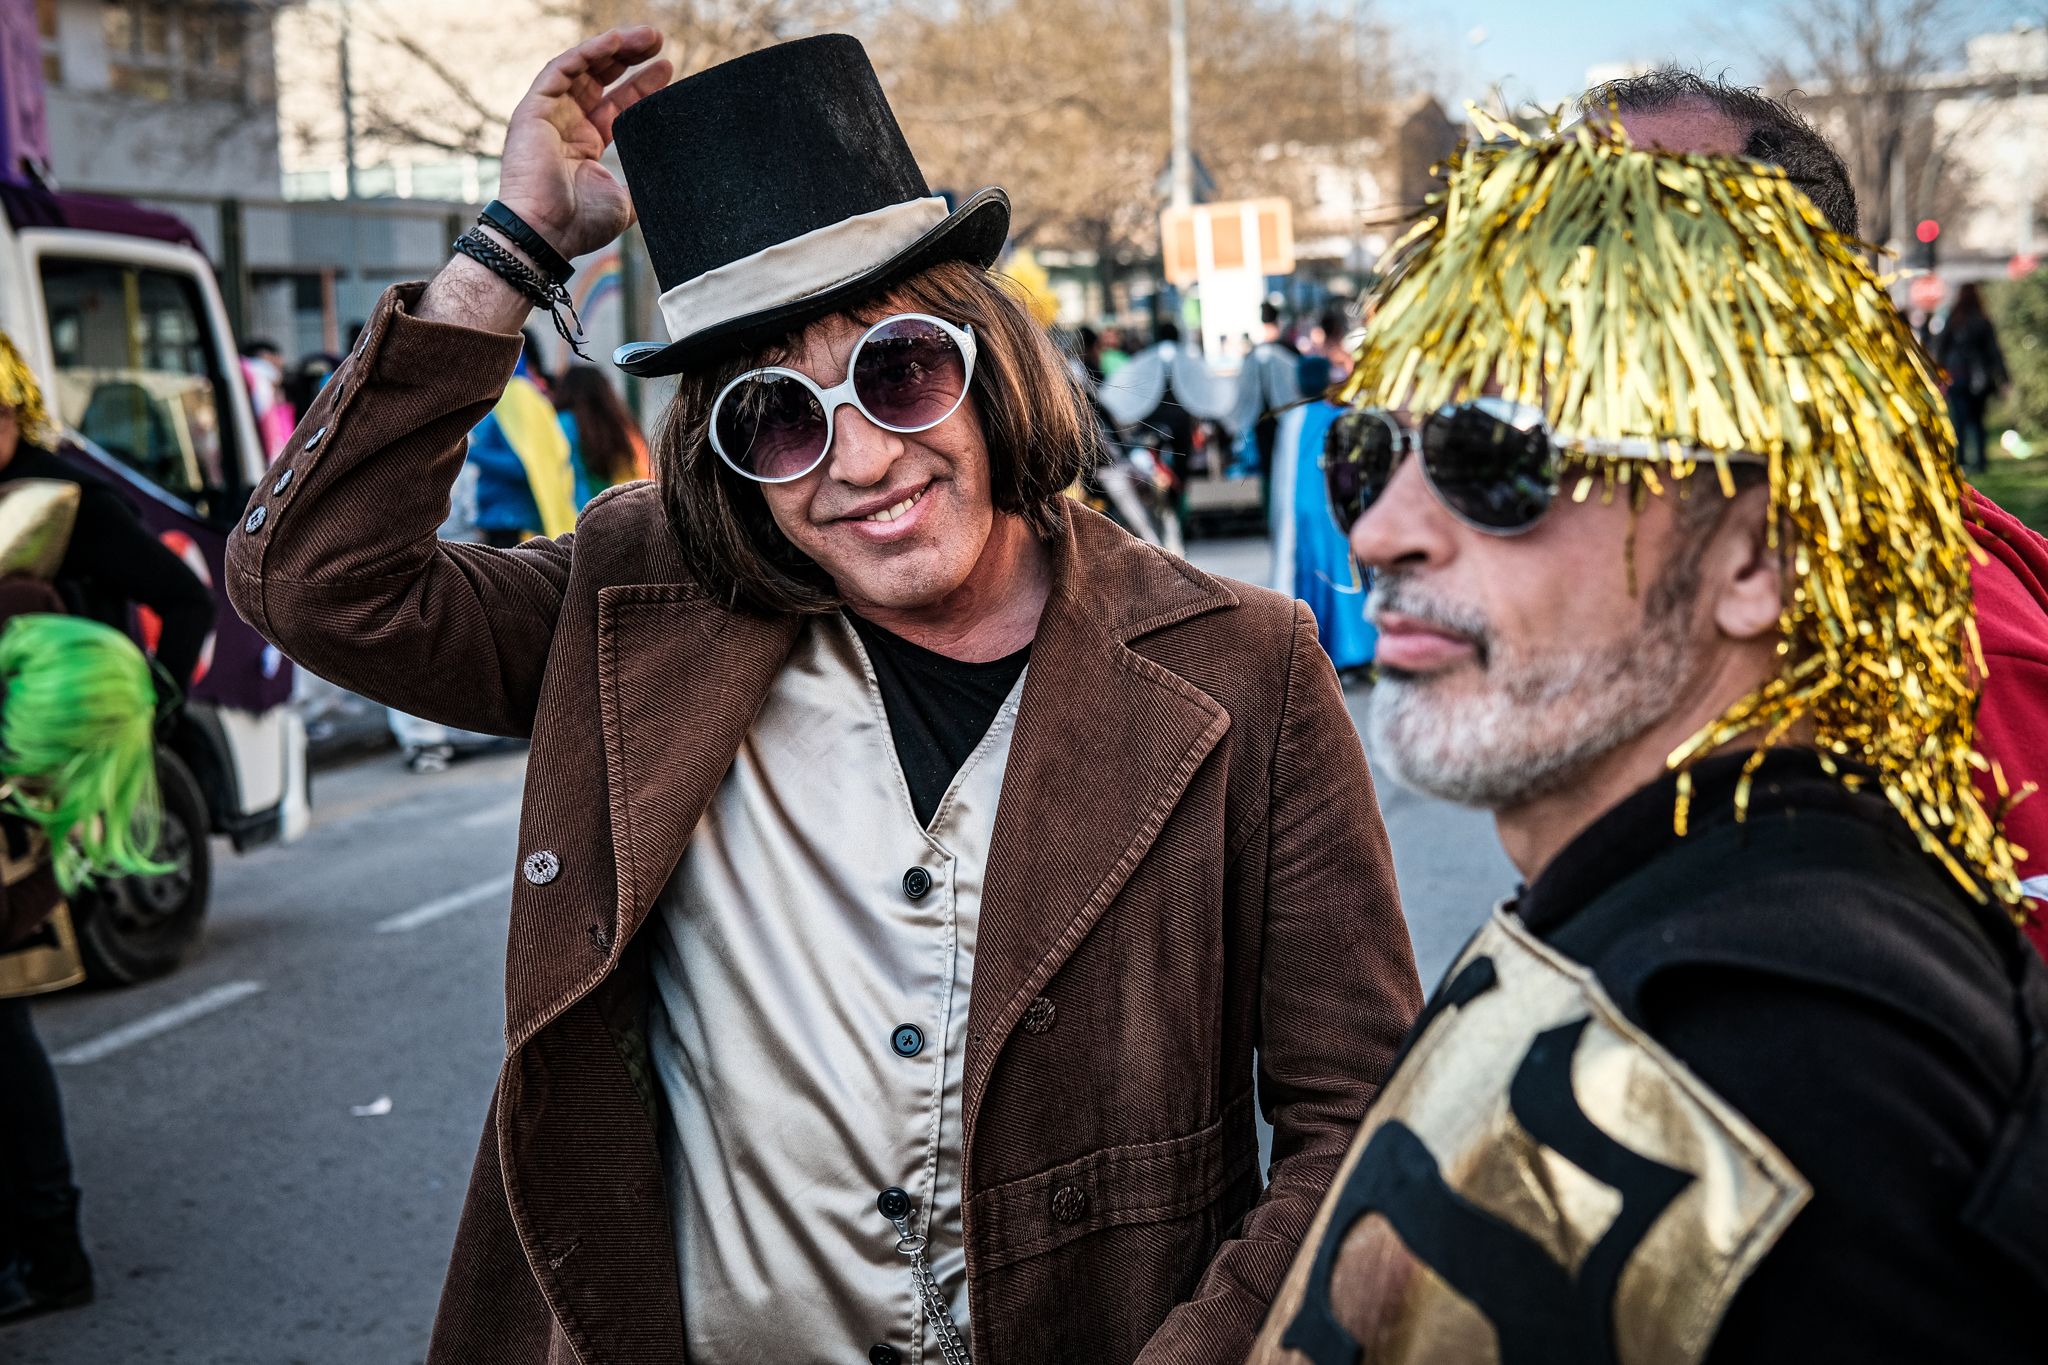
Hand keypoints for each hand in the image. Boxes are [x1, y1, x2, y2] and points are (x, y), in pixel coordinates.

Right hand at [495, 27, 671, 261]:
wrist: (548, 235)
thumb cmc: (581, 224)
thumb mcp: (627, 202)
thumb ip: (644, 184)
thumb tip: (672, 179)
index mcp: (586, 145)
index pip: (618, 105)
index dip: (642, 86)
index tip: (668, 69)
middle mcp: (567, 125)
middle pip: (601, 80)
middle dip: (630, 58)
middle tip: (659, 41)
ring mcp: (549, 115)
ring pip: (582, 68)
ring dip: (614, 48)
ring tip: (646, 36)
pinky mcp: (533, 109)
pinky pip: (562, 70)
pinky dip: (587, 53)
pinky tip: (614, 41)